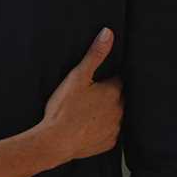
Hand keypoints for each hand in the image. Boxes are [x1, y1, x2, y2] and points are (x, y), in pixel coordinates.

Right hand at [38, 29, 123, 168]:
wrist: (55, 142)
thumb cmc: (64, 109)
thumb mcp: (77, 77)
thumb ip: (95, 54)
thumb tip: (108, 33)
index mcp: (114, 91)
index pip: (120, 79)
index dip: (110, 78)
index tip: (101, 80)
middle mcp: (120, 110)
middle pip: (121, 98)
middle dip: (111, 95)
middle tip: (93, 96)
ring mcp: (116, 128)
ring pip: (117, 116)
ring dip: (109, 113)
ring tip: (91, 112)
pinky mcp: (110, 143)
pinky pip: (111, 133)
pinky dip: (104, 129)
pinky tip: (91, 127)